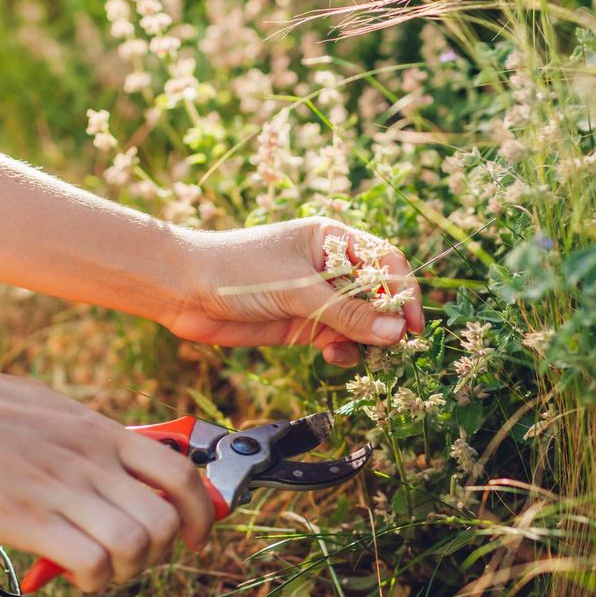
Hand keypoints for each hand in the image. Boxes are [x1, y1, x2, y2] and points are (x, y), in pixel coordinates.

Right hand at [0, 360, 215, 590]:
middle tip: (132, 556)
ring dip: (129, 570)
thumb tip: (116, 458)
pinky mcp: (29, 521)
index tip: (195, 537)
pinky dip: (95, 581)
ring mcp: (63, 490)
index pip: (181, 474)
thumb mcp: (52, 408)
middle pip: (167, 519)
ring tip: (101, 568)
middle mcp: (92, 461)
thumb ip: (90, 436)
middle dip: (162, 551)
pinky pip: (93, 564)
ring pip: (137, 545)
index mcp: (102, 432)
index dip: (201, 513)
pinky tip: (73, 573)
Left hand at [165, 218, 423, 366]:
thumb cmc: (237, 269)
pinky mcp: (300, 325)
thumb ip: (346, 312)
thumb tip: (396, 331)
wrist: (183, 290)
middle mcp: (328, 266)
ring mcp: (315, 297)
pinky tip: (335, 357)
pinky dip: (344, 350)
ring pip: (359, 321)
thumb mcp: (297, 289)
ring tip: (364, 354)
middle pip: (377, 293)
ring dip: (367, 339)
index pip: (386, 261)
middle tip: (396, 347)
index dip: (404, 290)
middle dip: (388, 319)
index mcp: (331, 239)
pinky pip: (337, 339)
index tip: (412, 323)